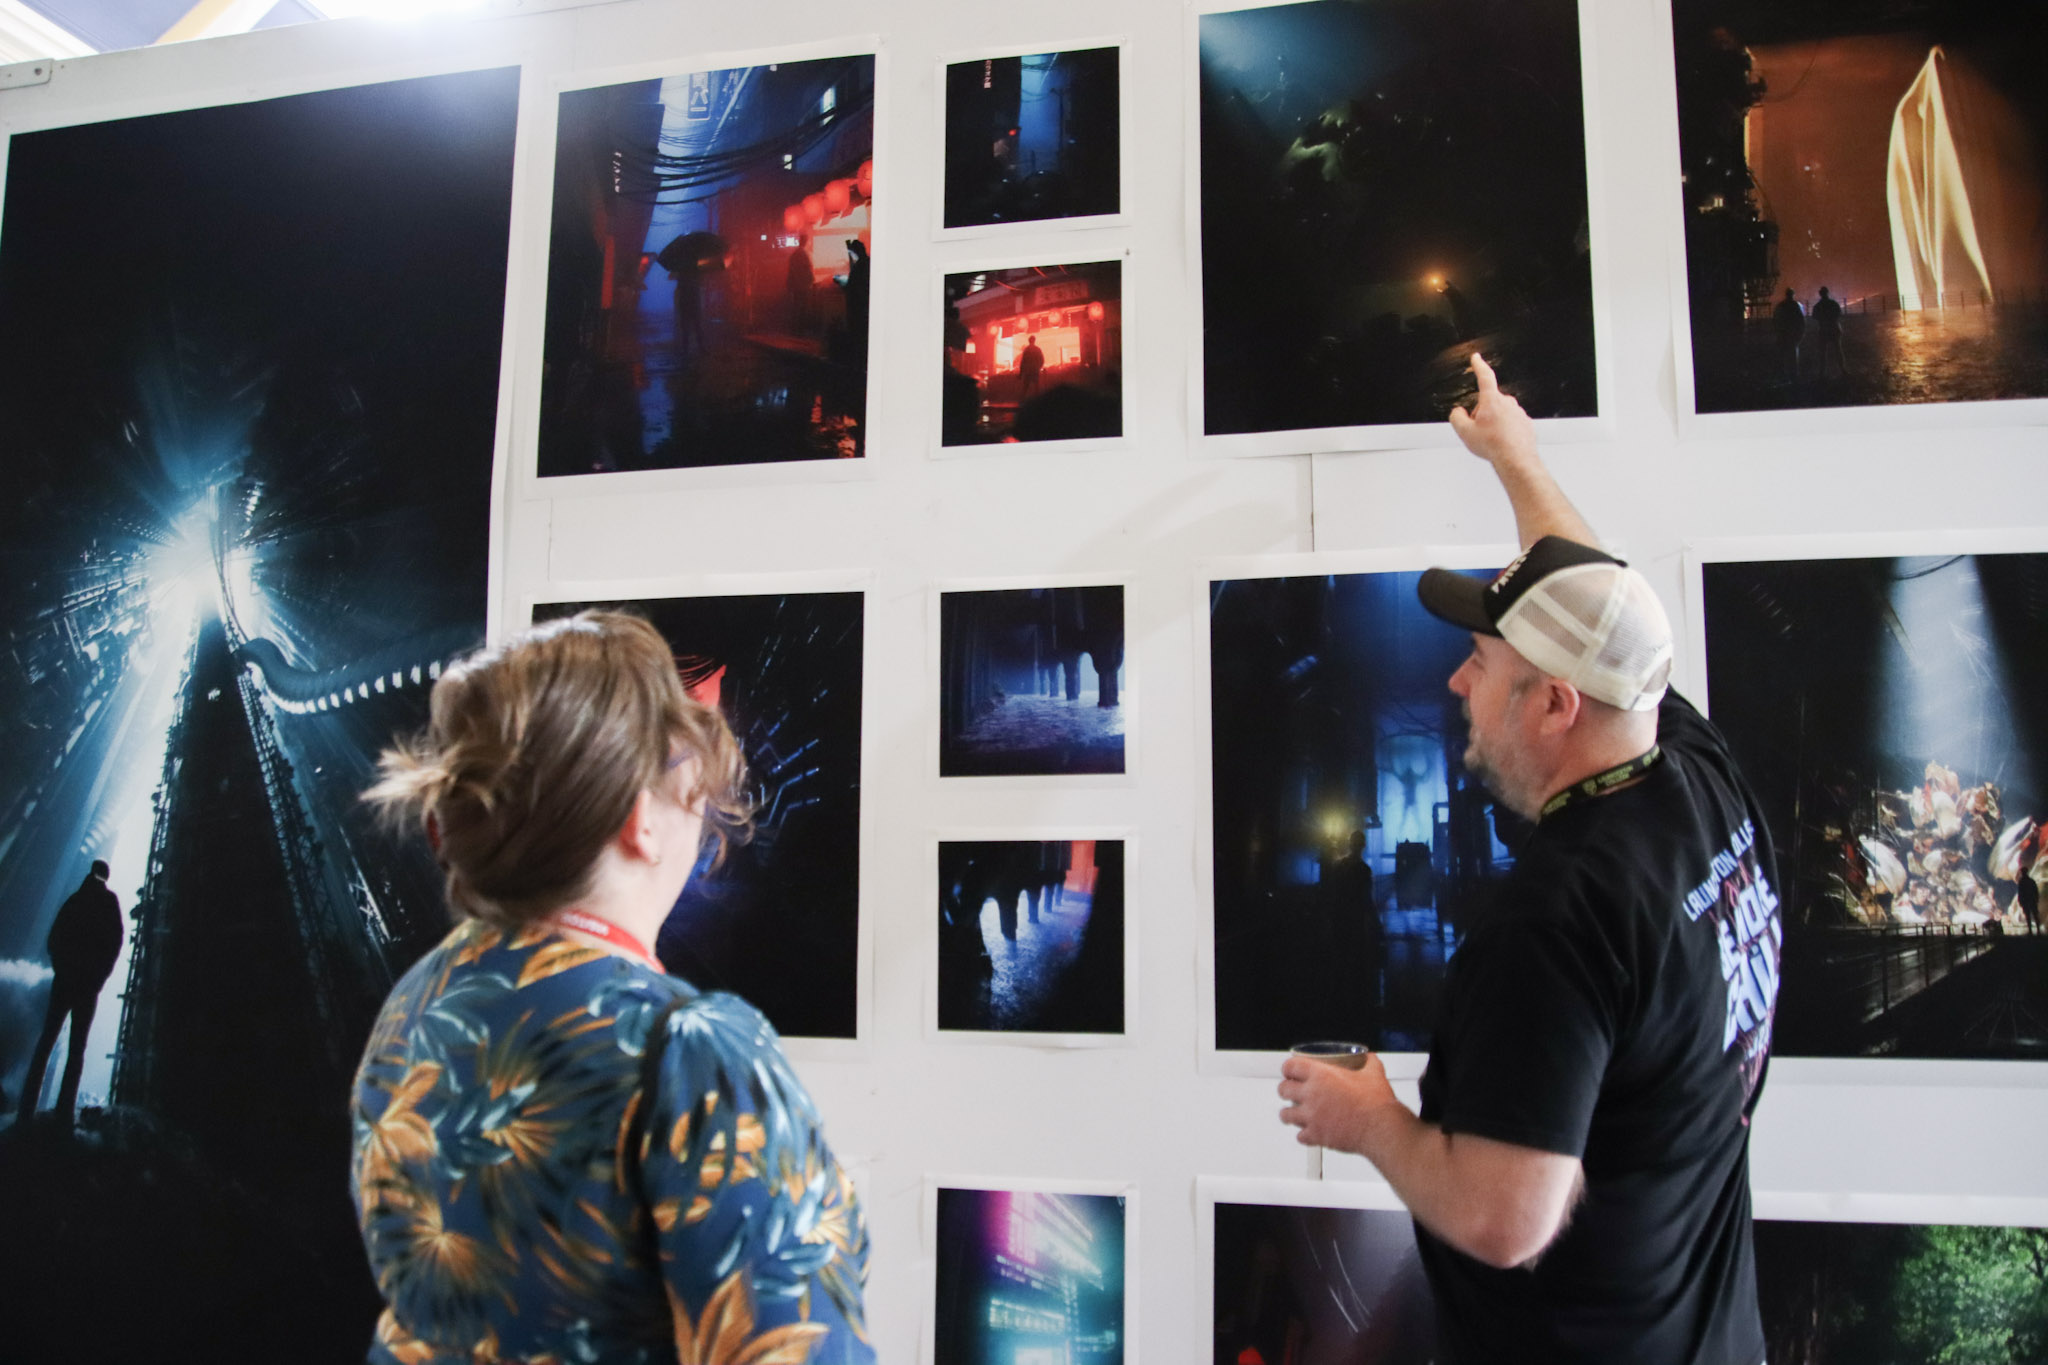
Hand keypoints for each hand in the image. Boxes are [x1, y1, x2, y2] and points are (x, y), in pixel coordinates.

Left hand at [1278, 1052, 1399, 1153]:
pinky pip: (1300, 1136)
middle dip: (1286, 1090)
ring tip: (1294, 1113)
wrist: (1380, 1128)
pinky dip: (1304, 1135)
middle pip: (1283, 1089)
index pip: (1291, 1066)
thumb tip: (1370, 1058)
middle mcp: (1311, 1094)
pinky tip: (1309, 1133)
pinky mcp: (1316, 1135)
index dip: (1289, 1068)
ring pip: (1286, 1114)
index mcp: (1321, 1075)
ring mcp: (1311, 1116)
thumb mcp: (1374, 1073)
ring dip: (1289, 1113)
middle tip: (1291, 1092)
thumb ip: (1369, 1063)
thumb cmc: (1376, 1102)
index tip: (1290, 1071)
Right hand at [1447, 352, 1537, 469]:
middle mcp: (1508, 403)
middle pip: (1489, 402)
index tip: (1476, 358)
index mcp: (1492, 400)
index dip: (1479, 366)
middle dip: (1482, 414)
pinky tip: (1502, 443)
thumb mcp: (1464, 432)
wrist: (1516, 459)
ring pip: (1500, 414)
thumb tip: (1458, 412)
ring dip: (1494, 424)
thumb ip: (1456, 417)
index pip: (1484, 377)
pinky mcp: (1526, 423)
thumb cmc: (1493, 445)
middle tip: (1479, 431)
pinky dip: (1505, 431)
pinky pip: (1511, 423)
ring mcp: (1518, 413)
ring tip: (1492, 440)